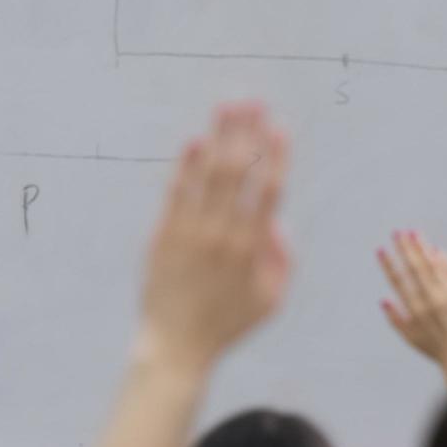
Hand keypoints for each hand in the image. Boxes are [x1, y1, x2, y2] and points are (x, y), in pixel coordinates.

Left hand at [139, 103, 290, 372]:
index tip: (280, 127)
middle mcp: (221, 234)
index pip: (267, 192)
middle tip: (253, 101)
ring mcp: (190, 232)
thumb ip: (283, 260)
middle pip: (237, 173)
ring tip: (227, 107)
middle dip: (247, 133)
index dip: (275, 156)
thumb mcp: (272, 300)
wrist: (175, 345)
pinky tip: (195, 140)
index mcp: (252, 250)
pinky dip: (185, 164)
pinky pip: (176, 192)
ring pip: (207, 174)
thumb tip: (277, 222)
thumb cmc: (229, 324)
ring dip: (219, 137)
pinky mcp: (163, 235)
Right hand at [378, 231, 446, 389]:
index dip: (388, 264)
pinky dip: (443, 260)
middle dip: (405, 248)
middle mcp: (429, 300)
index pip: (398, 280)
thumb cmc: (436, 349)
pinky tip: (435, 249)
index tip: (381, 249)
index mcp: (414, 310)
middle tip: (398, 232)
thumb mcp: (410, 338)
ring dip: (422, 248)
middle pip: (415, 267)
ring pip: (432, 265)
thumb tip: (382, 300)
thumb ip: (395, 318)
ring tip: (414, 233)